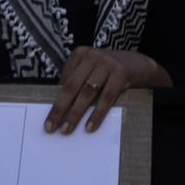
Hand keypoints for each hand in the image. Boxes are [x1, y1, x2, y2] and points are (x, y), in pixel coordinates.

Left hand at [44, 47, 166, 134]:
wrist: (137, 64)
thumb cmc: (107, 72)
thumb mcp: (91, 71)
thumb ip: (77, 83)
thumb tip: (60, 110)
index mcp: (80, 54)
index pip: (64, 80)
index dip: (55, 100)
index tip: (47, 119)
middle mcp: (92, 56)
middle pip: (71, 86)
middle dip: (59, 108)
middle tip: (50, 127)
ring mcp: (107, 63)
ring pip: (87, 93)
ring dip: (75, 113)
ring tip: (67, 129)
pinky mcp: (120, 73)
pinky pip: (106, 98)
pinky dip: (97, 114)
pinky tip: (89, 126)